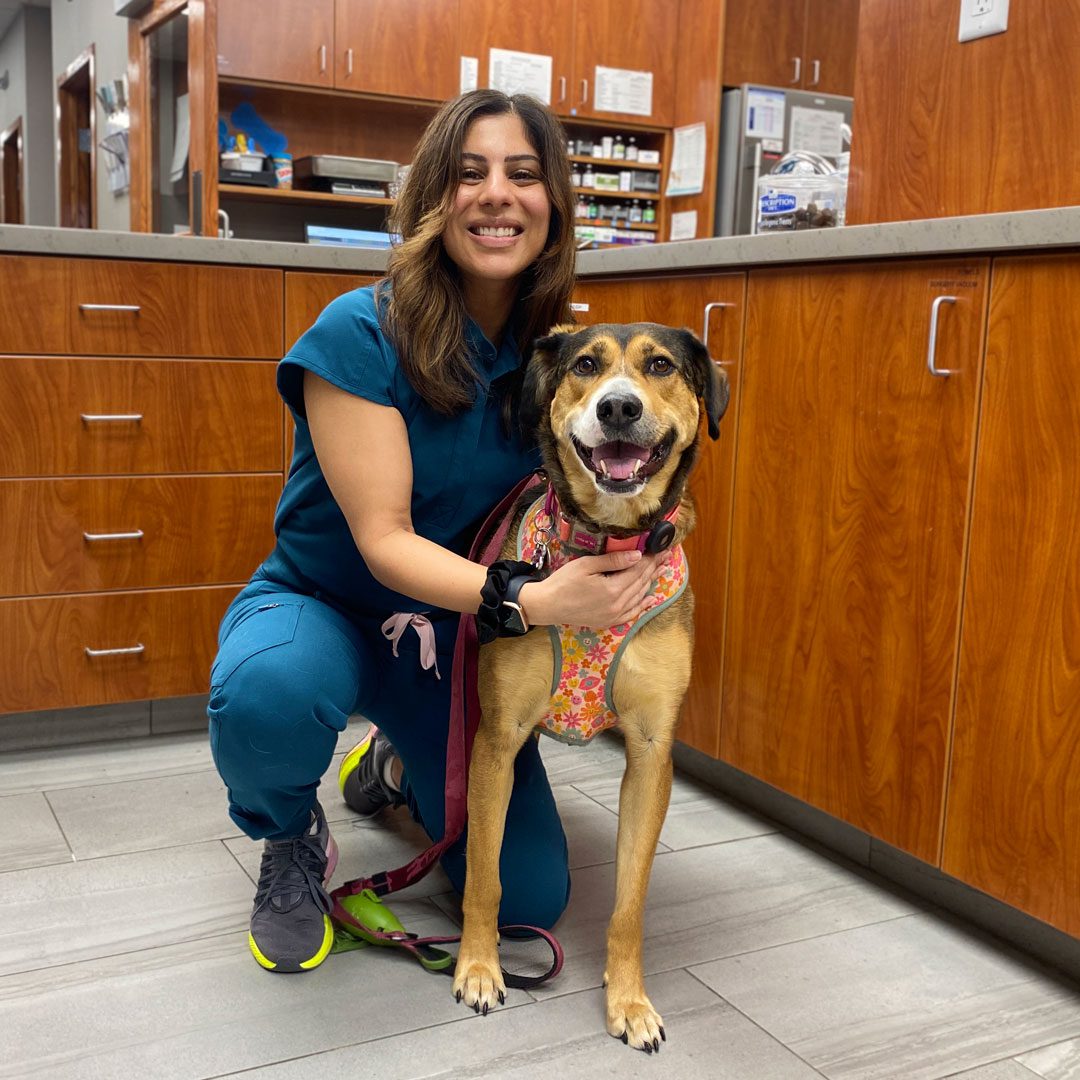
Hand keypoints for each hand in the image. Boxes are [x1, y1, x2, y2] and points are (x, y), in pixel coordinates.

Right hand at [519, 550, 666, 628]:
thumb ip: (613, 560)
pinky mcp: (608, 621)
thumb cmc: (563, 582)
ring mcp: (614, 615)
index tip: (661, 548)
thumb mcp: (586, 565)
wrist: (548, 606)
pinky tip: (651, 598)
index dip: (650, 558)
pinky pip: (632, 613)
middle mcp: (617, 604)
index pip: (637, 570)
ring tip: (662, 570)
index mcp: (612, 588)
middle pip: (641, 582)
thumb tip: (637, 555)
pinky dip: (643, 605)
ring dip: (651, 582)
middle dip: (654, 567)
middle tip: (666, 556)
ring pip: (639, 596)